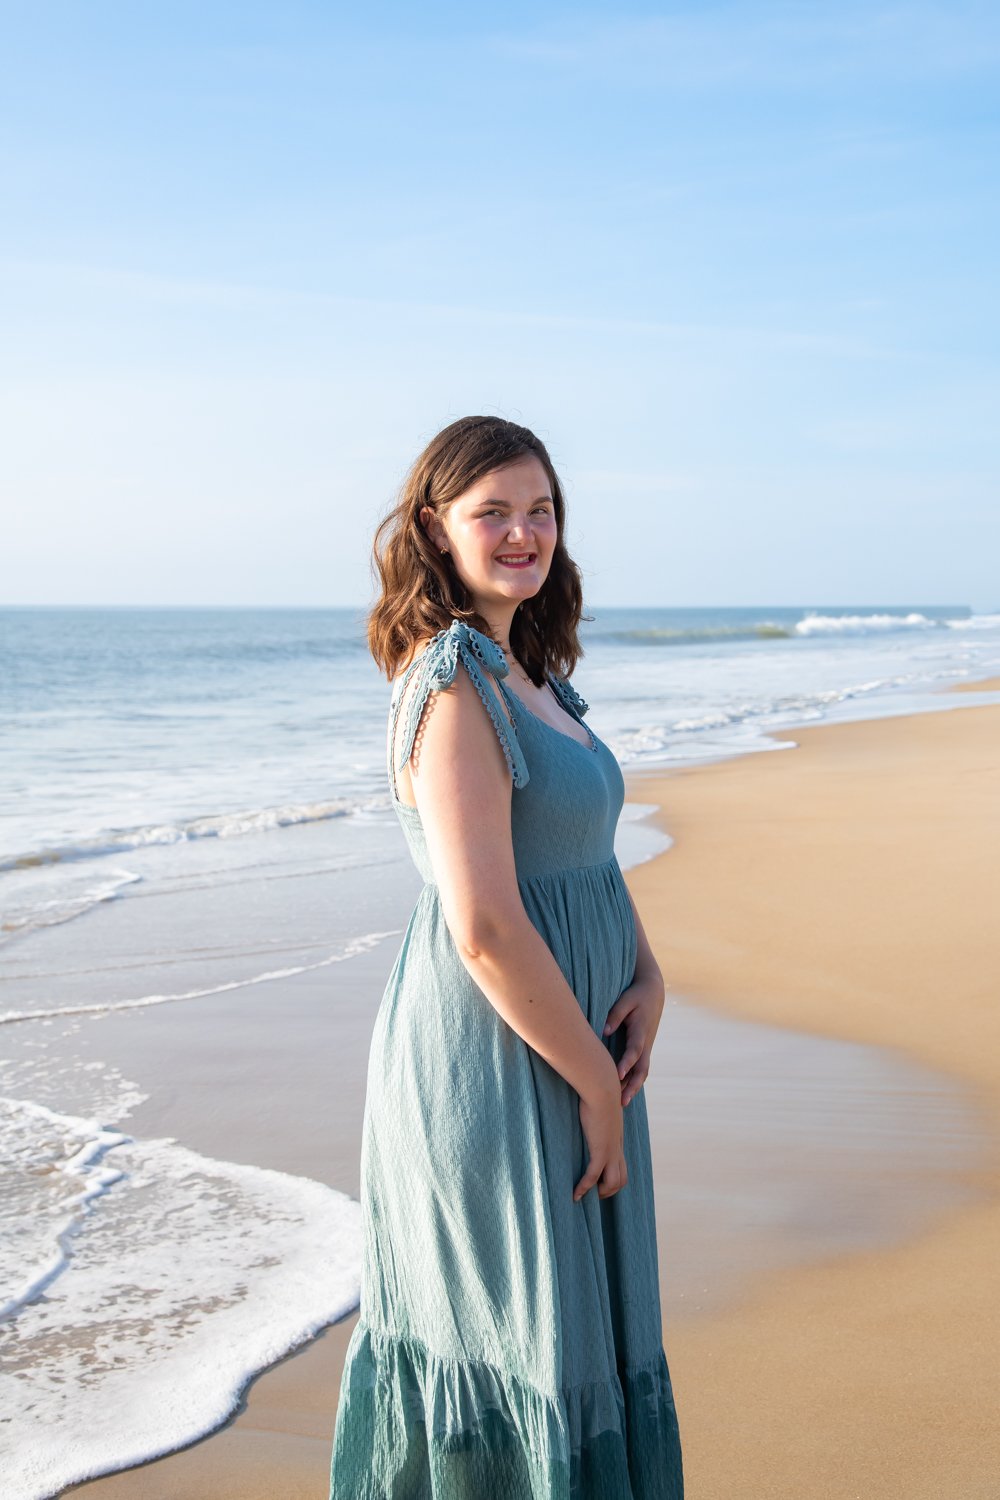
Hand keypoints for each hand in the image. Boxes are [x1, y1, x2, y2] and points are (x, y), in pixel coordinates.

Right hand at [574, 1061, 626, 1201]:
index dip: (612, 1175)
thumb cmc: (598, 1091)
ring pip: (614, 1182)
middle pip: (622, 1178)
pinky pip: (593, 1176)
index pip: (621, 1164)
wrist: (603, 1088)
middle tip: (593, 1192)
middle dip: (609, 1190)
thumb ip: (594, 1108)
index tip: (599, 1179)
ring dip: (601, 1192)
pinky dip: (584, 1187)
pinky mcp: (601, 1150)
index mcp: (617, 1138)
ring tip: (585, 1194)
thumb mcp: (598, 1103)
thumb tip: (585, 1104)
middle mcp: (617, 1147)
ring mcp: (611, 1150)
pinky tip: (575, 1194)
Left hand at [602, 973, 664, 1105]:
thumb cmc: (637, 995)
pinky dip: (633, 1080)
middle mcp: (646, 1042)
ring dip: (633, 1087)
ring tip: (621, 1103)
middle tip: (622, 1101)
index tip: (618, 1075)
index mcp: (641, 1030)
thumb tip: (604, 1032)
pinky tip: (622, 1091)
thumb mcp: (626, 1000)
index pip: (634, 1050)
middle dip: (633, 1086)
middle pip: (642, 1069)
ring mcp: (647, 1047)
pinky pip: (639, 1068)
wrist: (654, 992)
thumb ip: (615, 1015)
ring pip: (642, 1072)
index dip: (627, 1063)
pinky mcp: (644, 1048)